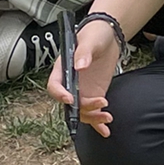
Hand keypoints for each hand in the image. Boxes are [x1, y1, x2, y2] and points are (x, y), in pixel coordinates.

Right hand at [44, 14, 121, 136]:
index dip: (60, 94)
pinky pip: (93, 112)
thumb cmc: (94, 34)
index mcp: (62, 69)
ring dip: (93, 118)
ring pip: (82, 111)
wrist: (109, 36)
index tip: (71, 99)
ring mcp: (82, 91)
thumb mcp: (89, 40)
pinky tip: (105, 130)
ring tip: (107, 117)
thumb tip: (80, 66)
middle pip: (69, 104)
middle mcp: (70, 83)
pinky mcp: (94, 94)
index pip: (55, 86)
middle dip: (82, 109)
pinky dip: (98, 123)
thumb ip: (84, 53)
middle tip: (99, 105)